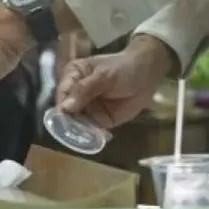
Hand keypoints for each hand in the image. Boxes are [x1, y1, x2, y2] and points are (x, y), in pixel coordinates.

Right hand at [56, 34, 174, 128]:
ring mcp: (87, 108)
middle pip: (66, 111)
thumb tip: (65, 107)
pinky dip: (92, 137)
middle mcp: (76, 94)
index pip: (62, 93)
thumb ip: (85, 90)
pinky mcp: (99, 120)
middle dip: (68, 123)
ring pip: (77, 123)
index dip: (61, 106)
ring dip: (79, 132)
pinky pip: (92, 131)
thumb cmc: (123, 68)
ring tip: (84, 138)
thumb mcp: (104, 76)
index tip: (64, 118)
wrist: (147, 74)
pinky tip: (95, 140)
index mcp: (72, 76)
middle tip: (72, 132)